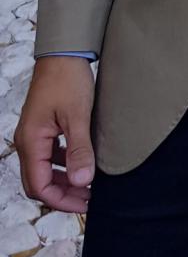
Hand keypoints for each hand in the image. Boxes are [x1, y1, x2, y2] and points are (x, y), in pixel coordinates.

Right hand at [15, 57, 95, 212]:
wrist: (64, 52)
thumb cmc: (68, 79)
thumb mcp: (78, 116)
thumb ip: (79, 149)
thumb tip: (83, 182)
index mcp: (30, 142)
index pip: (39, 186)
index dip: (61, 201)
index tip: (86, 204)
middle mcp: (27, 141)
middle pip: (39, 182)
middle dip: (63, 194)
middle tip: (90, 199)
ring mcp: (34, 134)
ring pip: (44, 169)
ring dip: (64, 180)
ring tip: (89, 185)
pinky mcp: (43, 126)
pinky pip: (49, 155)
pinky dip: (64, 164)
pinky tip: (82, 162)